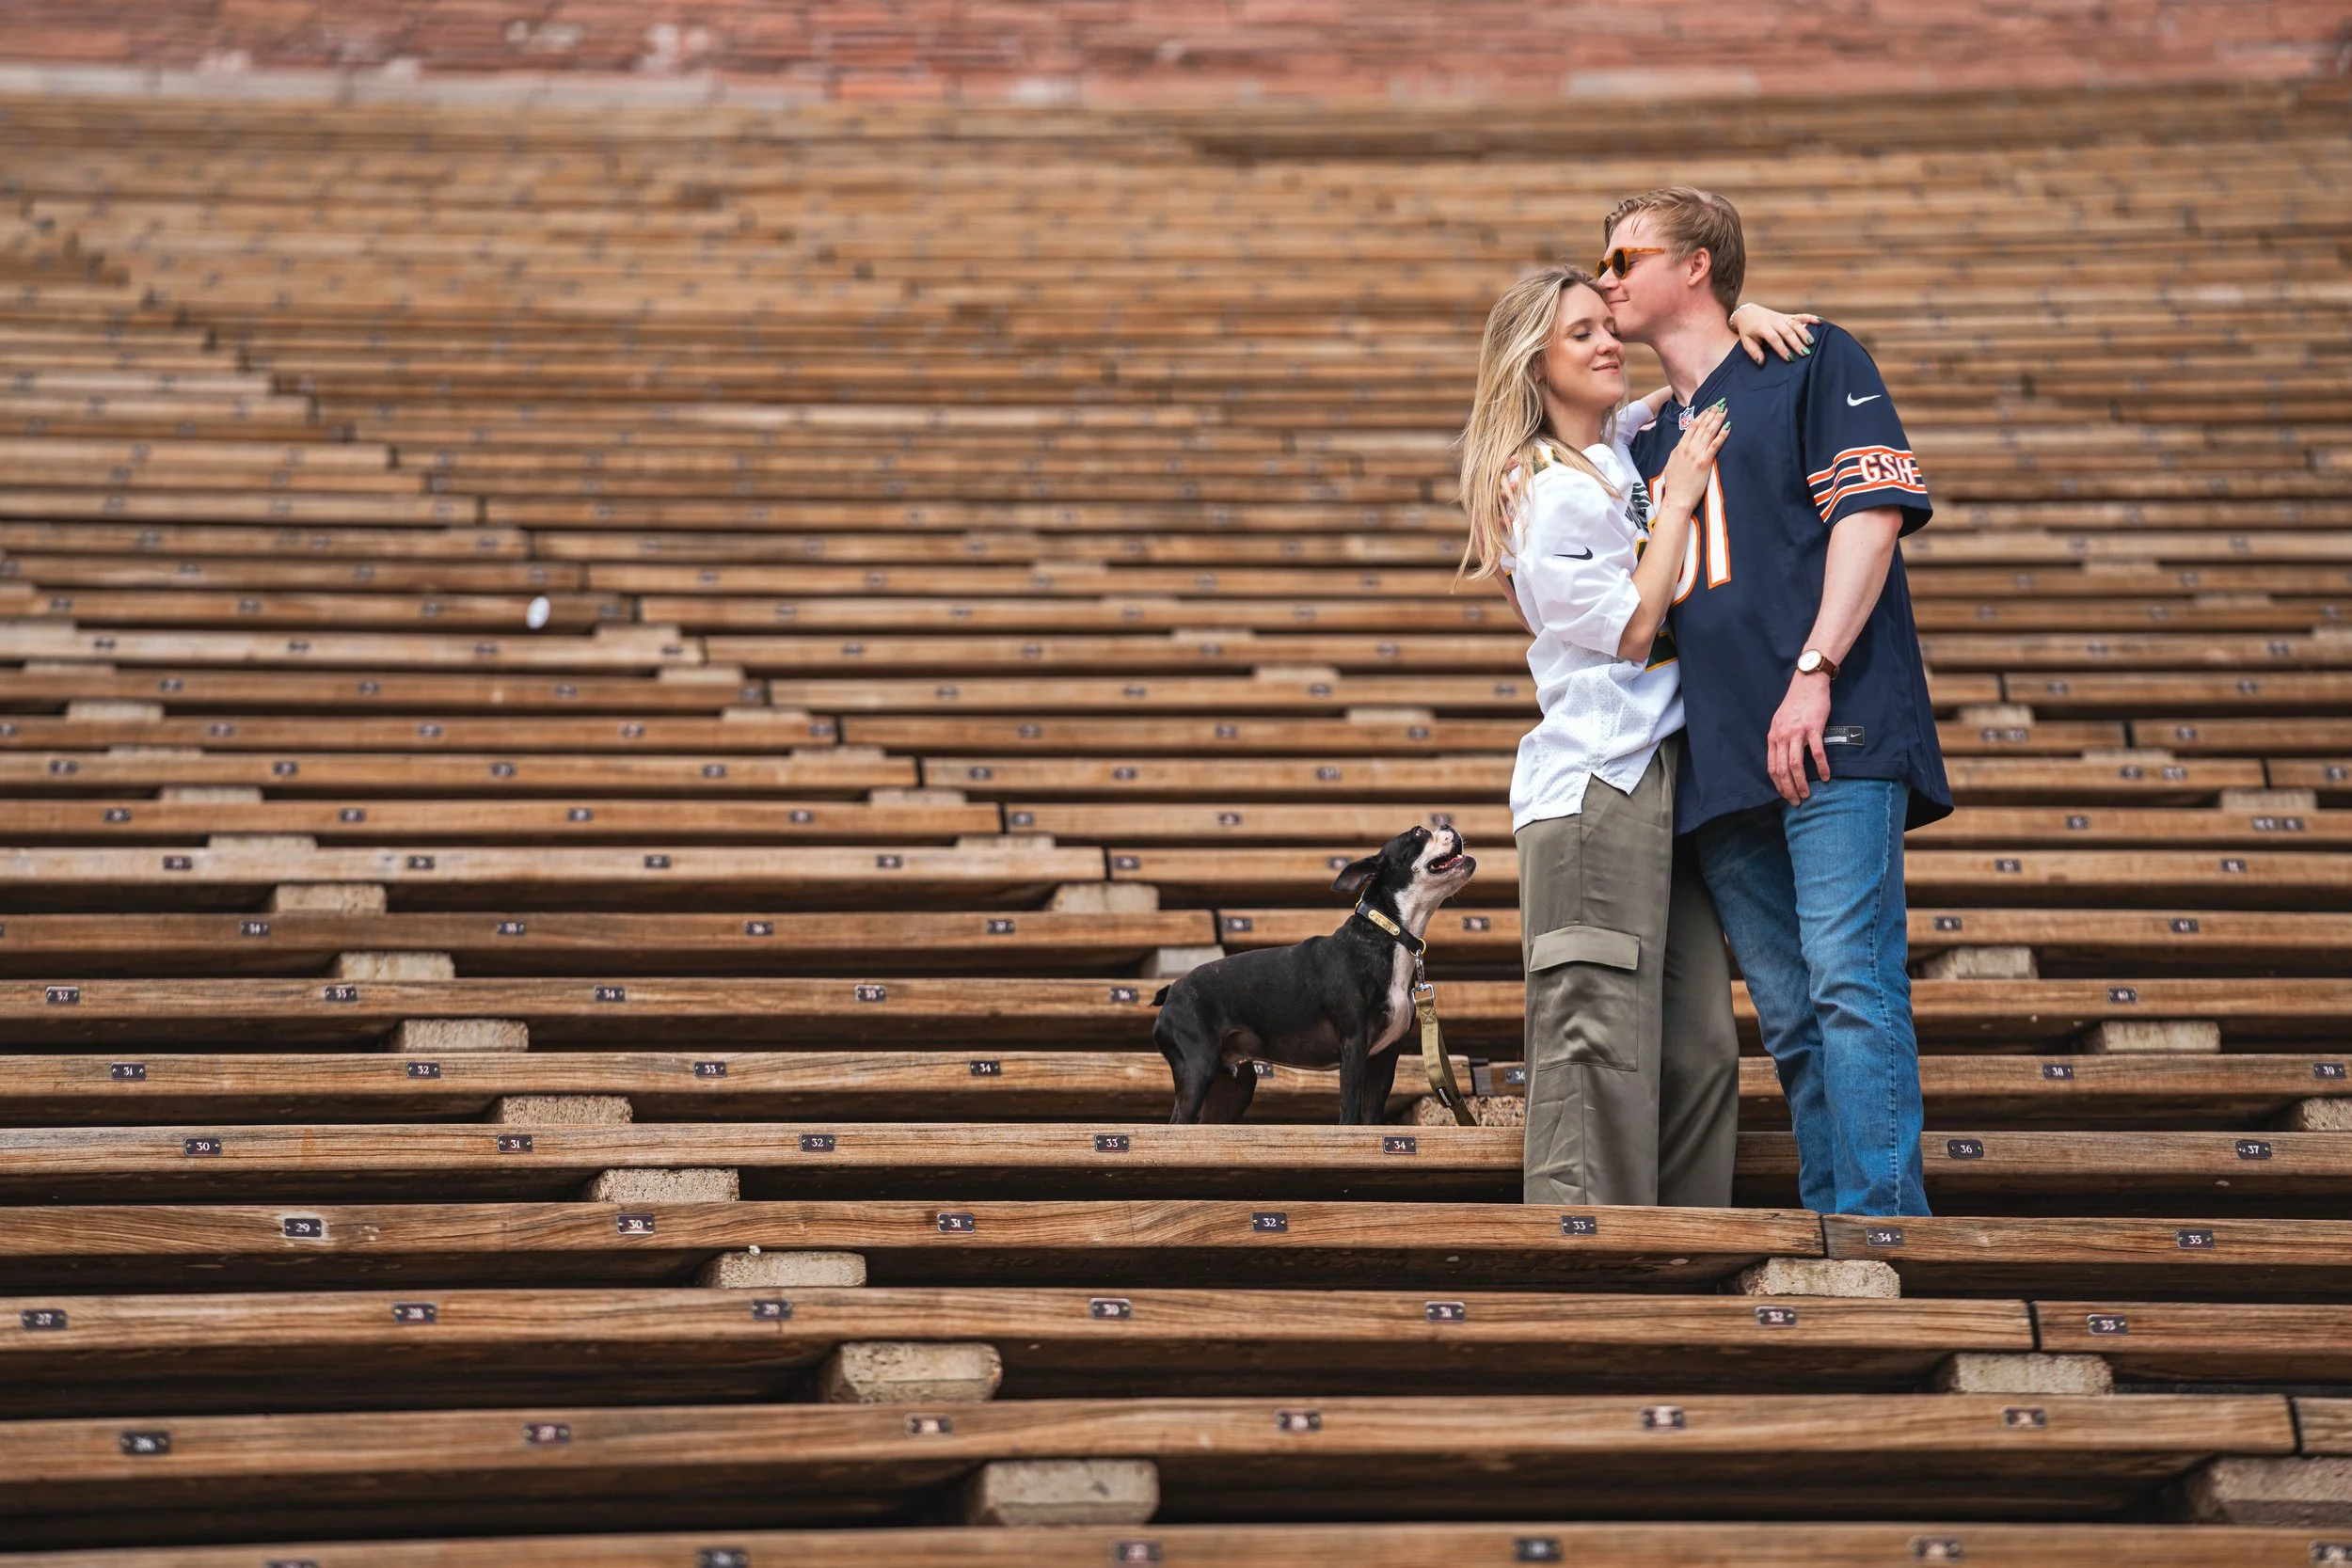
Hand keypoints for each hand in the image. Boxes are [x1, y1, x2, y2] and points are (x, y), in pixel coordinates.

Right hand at [1654, 400, 1728, 518]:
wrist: (1677, 498)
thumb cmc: (1674, 484)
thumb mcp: (1672, 463)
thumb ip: (1678, 452)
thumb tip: (1683, 444)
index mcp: (1679, 447)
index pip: (1692, 427)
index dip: (1702, 416)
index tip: (1709, 408)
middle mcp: (1688, 448)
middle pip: (1702, 426)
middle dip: (1712, 413)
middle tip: (1720, 403)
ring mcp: (1696, 454)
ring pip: (1709, 432)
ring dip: (1718, 420)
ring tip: (1724, 411)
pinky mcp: (1704, 462)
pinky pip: (1716, 444)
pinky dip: (1722, 434)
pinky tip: (1728, 427)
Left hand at [1730, 302, 1819, 363]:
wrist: (1748, 313)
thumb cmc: (1748, 331)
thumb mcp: (1746, 341)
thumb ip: (1754, 352)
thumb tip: (1761, 362)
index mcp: (1763, 328)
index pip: (1774, 338)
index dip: (1782, 349)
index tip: (1790, 358)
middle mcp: (1774, 321)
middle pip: (1787, 331)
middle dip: (1796, 343)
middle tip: (1805, 353)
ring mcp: (1782, 317)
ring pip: (1795, 324)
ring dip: (1804, 333)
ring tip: (1811, 343)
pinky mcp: (1787, 316)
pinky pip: (1800, 315)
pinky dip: (1810, 318)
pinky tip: (1820, 321)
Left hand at [1766, 668, 1832, 803]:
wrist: (1807, 684)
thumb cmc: (1795, 704)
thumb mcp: (1779, 722)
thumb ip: (1779, 740)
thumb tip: (1780, 758)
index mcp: (1773, 737)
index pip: (1772, 767)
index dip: (1778, 784)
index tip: (1784, 795)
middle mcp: (1782, 737)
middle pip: (1782, 770)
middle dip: (1788, 789)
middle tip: (1796, 802)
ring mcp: (1797, 733)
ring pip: (1795, 765)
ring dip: (1801, 783)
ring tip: (1807, 795)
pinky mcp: (1813, 728)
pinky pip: (1816, 752)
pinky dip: (1821, 767)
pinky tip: (1826, 777)